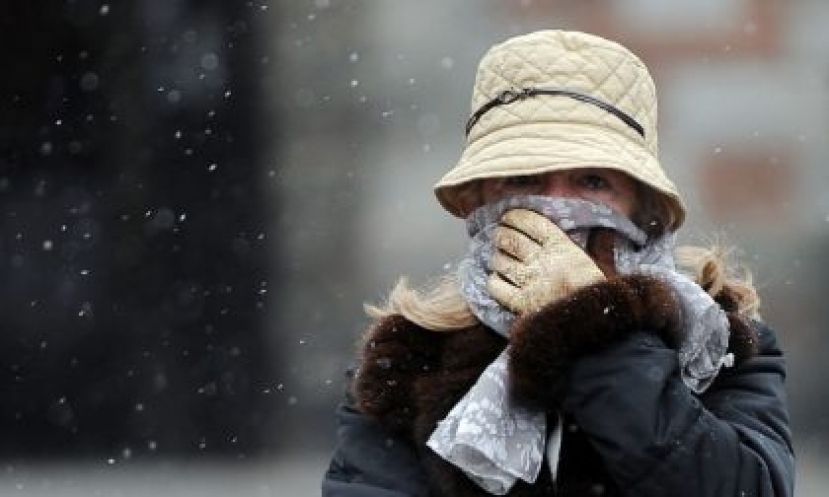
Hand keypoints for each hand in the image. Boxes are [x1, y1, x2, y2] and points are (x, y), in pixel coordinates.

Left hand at [487, 209, 605, 313]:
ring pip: (500, 261)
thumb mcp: (601, 267)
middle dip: (501, 235)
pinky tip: (498, 281)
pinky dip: (493, 281)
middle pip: (510, 240)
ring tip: (499, 258)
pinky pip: (496, 287)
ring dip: (497, 257)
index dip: (516, 218)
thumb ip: (595, 248)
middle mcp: (543, 262)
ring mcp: (530, 283)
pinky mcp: (520, 305)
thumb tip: (598, 231)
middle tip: (499, 236)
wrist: (595, 328)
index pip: (533, 224)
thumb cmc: (600, 298)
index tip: (509, 217)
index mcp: (563, 249)